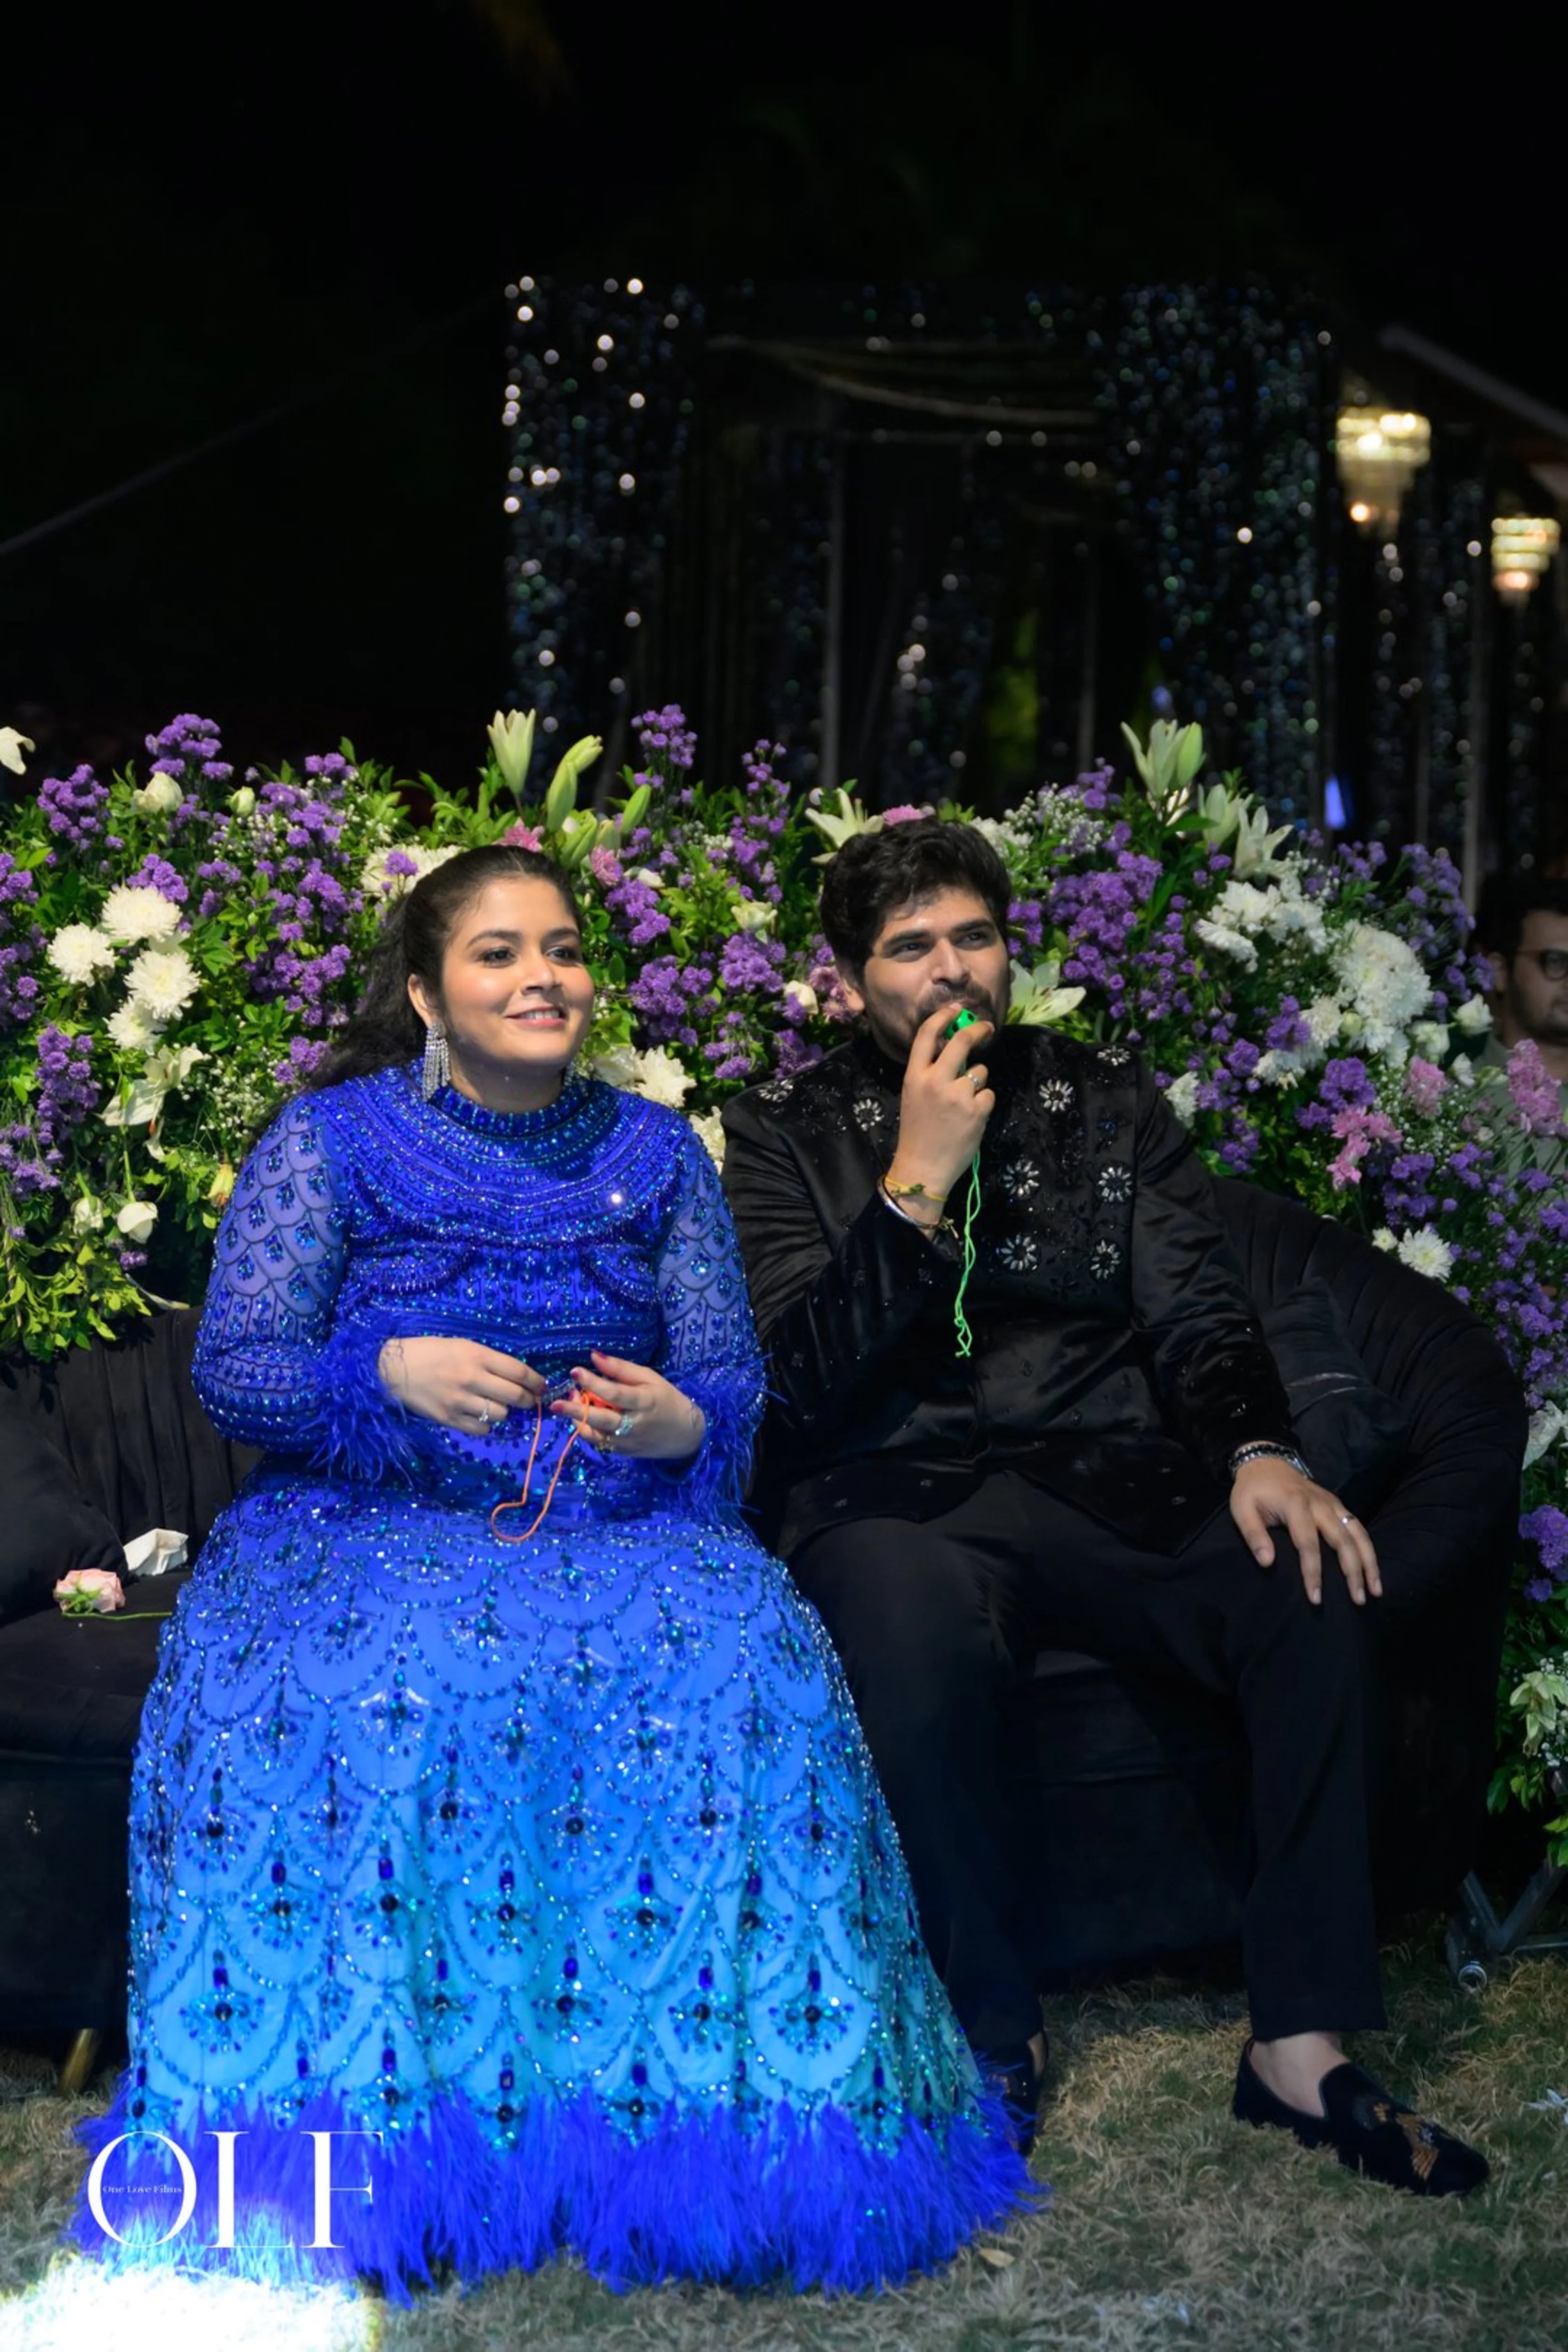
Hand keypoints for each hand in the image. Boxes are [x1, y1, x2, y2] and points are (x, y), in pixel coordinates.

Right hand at [378, 1336, 543, 1431]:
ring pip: (500, 1415)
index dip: (536, 1381)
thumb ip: (488, 1361)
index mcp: (476, 1355)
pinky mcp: (448, 1419)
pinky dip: (486, 1424)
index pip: (519, 1372)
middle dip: (528, 1400)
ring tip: (495, 1405)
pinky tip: (480, 1415)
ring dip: (504, 1412)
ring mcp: (459, 1401)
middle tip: (528, 1400)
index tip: (542, 1386)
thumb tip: (517, 1377)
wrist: (392, 1368)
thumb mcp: (462, 1346)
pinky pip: (481, 1429)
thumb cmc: (430, 1352)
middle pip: (515, 1396)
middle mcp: (471, 1378)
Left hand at [550, 1349, 705, 1460]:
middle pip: (602, 1418)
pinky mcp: (623, 1452)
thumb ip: (621, 1369)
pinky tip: (579, 1418)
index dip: (594, 1382)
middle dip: (576, 1410)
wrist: (685, 1435)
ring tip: (565, 1406)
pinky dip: (585, 1430)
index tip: (575, 1371)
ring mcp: (628, 1441)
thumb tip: (593, 1356)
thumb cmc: (667, 1399)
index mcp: (645, 1401)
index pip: (615, 1393)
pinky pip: (599, 1443)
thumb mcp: (650, 1378)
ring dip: (577, 1420)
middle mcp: (635, 1424)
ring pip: (596, 1434)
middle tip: (555, 1403)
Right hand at [885, 1004, 996, 1206]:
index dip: (943, 1016)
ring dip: (977, 1082)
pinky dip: (983, 1103)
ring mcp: (958, 1095)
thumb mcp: (913, 1095)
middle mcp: (936, 1080)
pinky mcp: (977, 1110)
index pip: (927, 1034)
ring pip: (979, 1071)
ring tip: (964, 1104)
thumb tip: (955, 1049)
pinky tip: (971, 1118)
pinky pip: (988, 1094)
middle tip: (986, 1028)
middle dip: (977, 1031)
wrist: (923, 1167)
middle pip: (961, 1041)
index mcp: (915, 1075)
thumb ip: (930, 1072)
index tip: (957, 1009)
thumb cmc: (917, 1131)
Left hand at [1228, 1459, 1382, 1606]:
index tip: (1315, 1598)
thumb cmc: (1252, 1490)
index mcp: (1295, 1504)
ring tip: (1375, 1590)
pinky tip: (1372, 1570)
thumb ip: (1254, 1535)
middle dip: (1352, 1572)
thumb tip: (1267, 1563)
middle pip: (1342, 1540)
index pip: (1308, 1544)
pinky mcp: (1338, 1504)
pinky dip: (1368, 1549)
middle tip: (1357, 1601)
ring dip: (1369, 1563)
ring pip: (1358, 1534)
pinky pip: (1358, 1527)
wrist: (1266, 1462)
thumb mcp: (1242, 1509)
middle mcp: (1320, 1504)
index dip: (1313, 1572)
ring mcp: (1333, 1503)